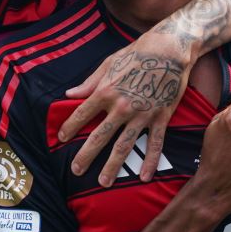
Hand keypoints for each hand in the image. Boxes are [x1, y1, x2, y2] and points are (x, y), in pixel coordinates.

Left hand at [61, 30, 193, 185]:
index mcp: (106, 91)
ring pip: (124, 145)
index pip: (82, 113)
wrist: (169, 49)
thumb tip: (69, 95)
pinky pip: (155, 144)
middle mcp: (121, 106)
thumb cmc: (137, 53)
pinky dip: (150, 161)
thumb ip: (89, 82)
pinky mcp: (161, 117)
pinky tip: (144, 177)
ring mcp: (142, 115)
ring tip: (103, 182)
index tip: (61, 138)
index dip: (70, 127)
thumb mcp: (109, 63)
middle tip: (76, 170)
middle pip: (100, 136)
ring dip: (112, 166)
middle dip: (86, 155)